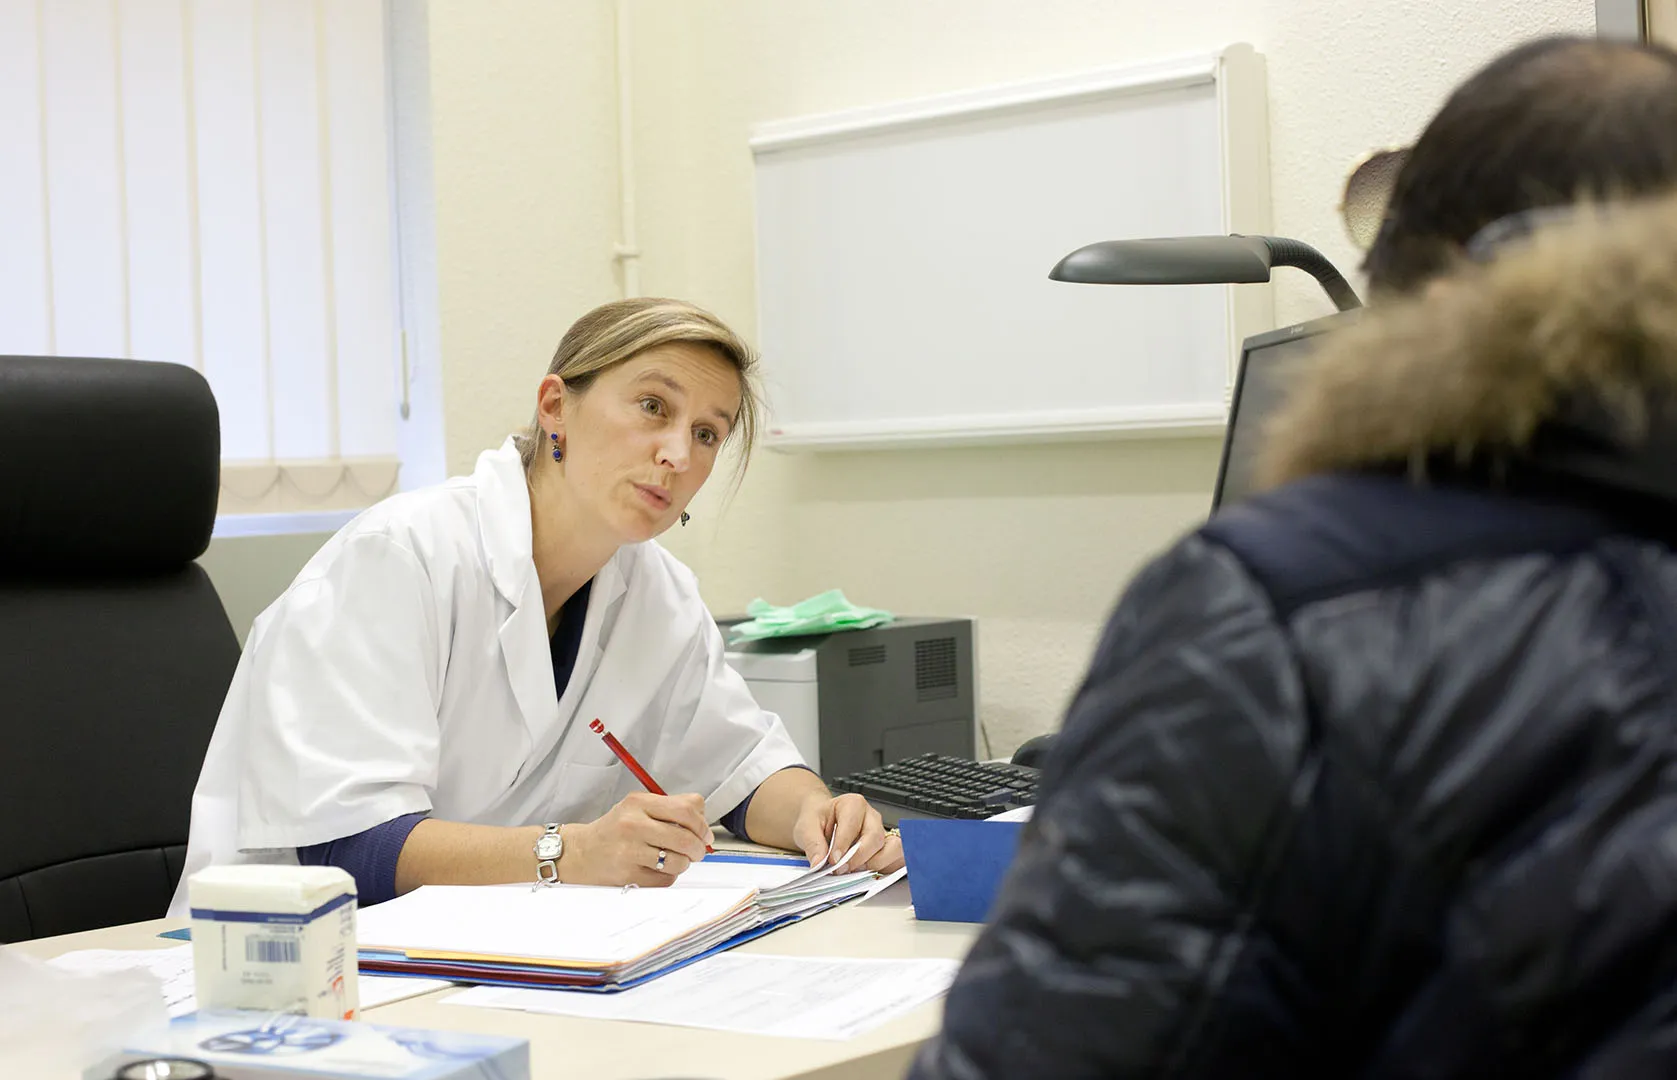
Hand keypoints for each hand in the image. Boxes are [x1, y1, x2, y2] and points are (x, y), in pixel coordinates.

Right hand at [560, 792, 709, 886]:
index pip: (686, 810)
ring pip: (678, 861)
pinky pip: (665, 879)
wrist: (580, 853)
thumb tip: (703, 821)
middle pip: (686, 838)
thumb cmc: (614, 830)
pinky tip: (656, 870)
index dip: (702, 825)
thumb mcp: (637, 808)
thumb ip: (670, 808)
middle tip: (697, 852)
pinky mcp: (628, 874)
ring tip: (674, 860)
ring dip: (684, 864)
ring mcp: (630, 851)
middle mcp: (633, 824)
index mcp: (638, 803)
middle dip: (698, 848)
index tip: (705, 834)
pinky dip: (668, 876)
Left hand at [791, 793, 903, 874]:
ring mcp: (882, 832)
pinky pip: (897, 859)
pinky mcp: (886, 848)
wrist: (822, 822)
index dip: (843, 845)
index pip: (853, 825)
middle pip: (876, 838)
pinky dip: (886, 869)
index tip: (833, 860)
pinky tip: (869, 875)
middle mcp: (871, 817)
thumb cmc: (818, 820)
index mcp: (853, 804)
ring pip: (892, 849)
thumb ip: (813, 843)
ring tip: (856, 872)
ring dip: (876, 864)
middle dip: (859, 858)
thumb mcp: (807, 826)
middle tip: (842, 870)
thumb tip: (819, 862)